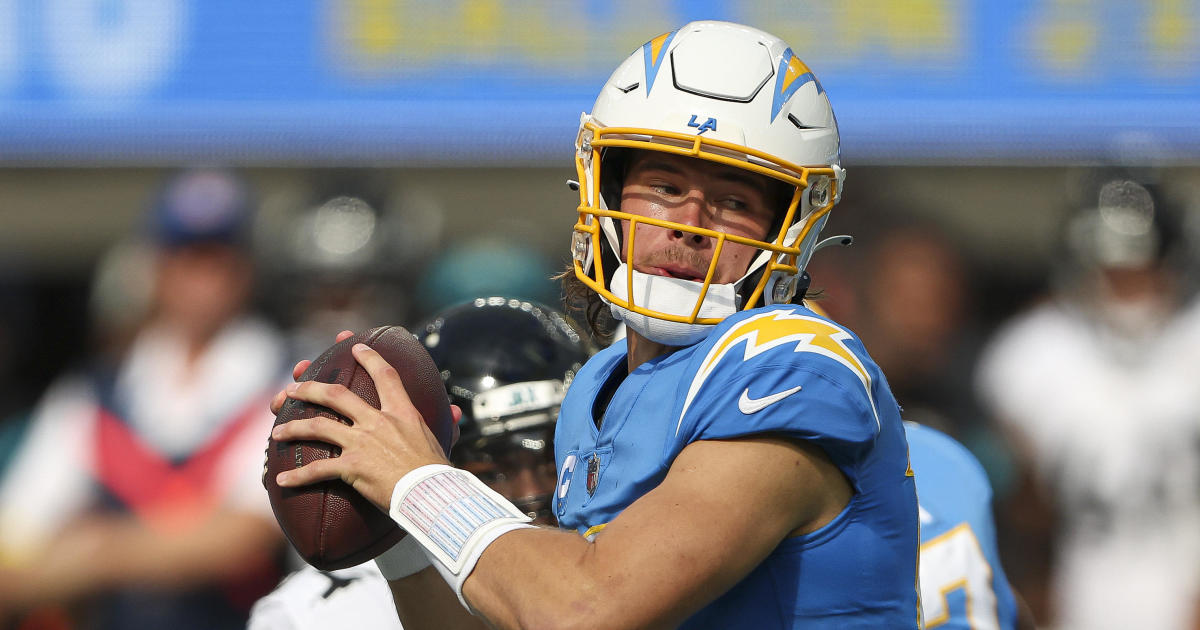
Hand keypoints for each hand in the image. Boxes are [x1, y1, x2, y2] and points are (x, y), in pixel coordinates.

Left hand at [270, 338, 459, 511]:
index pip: (384, 375)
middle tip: (292, 388)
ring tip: (277, 432)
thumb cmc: (439, 471)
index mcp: (401, 412)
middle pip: (336, 395)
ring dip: (293, 427)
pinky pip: (317, 469)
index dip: (369, 358)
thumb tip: (456, 411)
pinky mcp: (352, 467)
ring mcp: (362, 442)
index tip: (355, 347)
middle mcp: (378, 421)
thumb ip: (447, 423)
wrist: (431, 493)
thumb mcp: (444, 441)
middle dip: (309, 388)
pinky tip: (281, 481)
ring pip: (318, 427)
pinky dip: (297, 476)